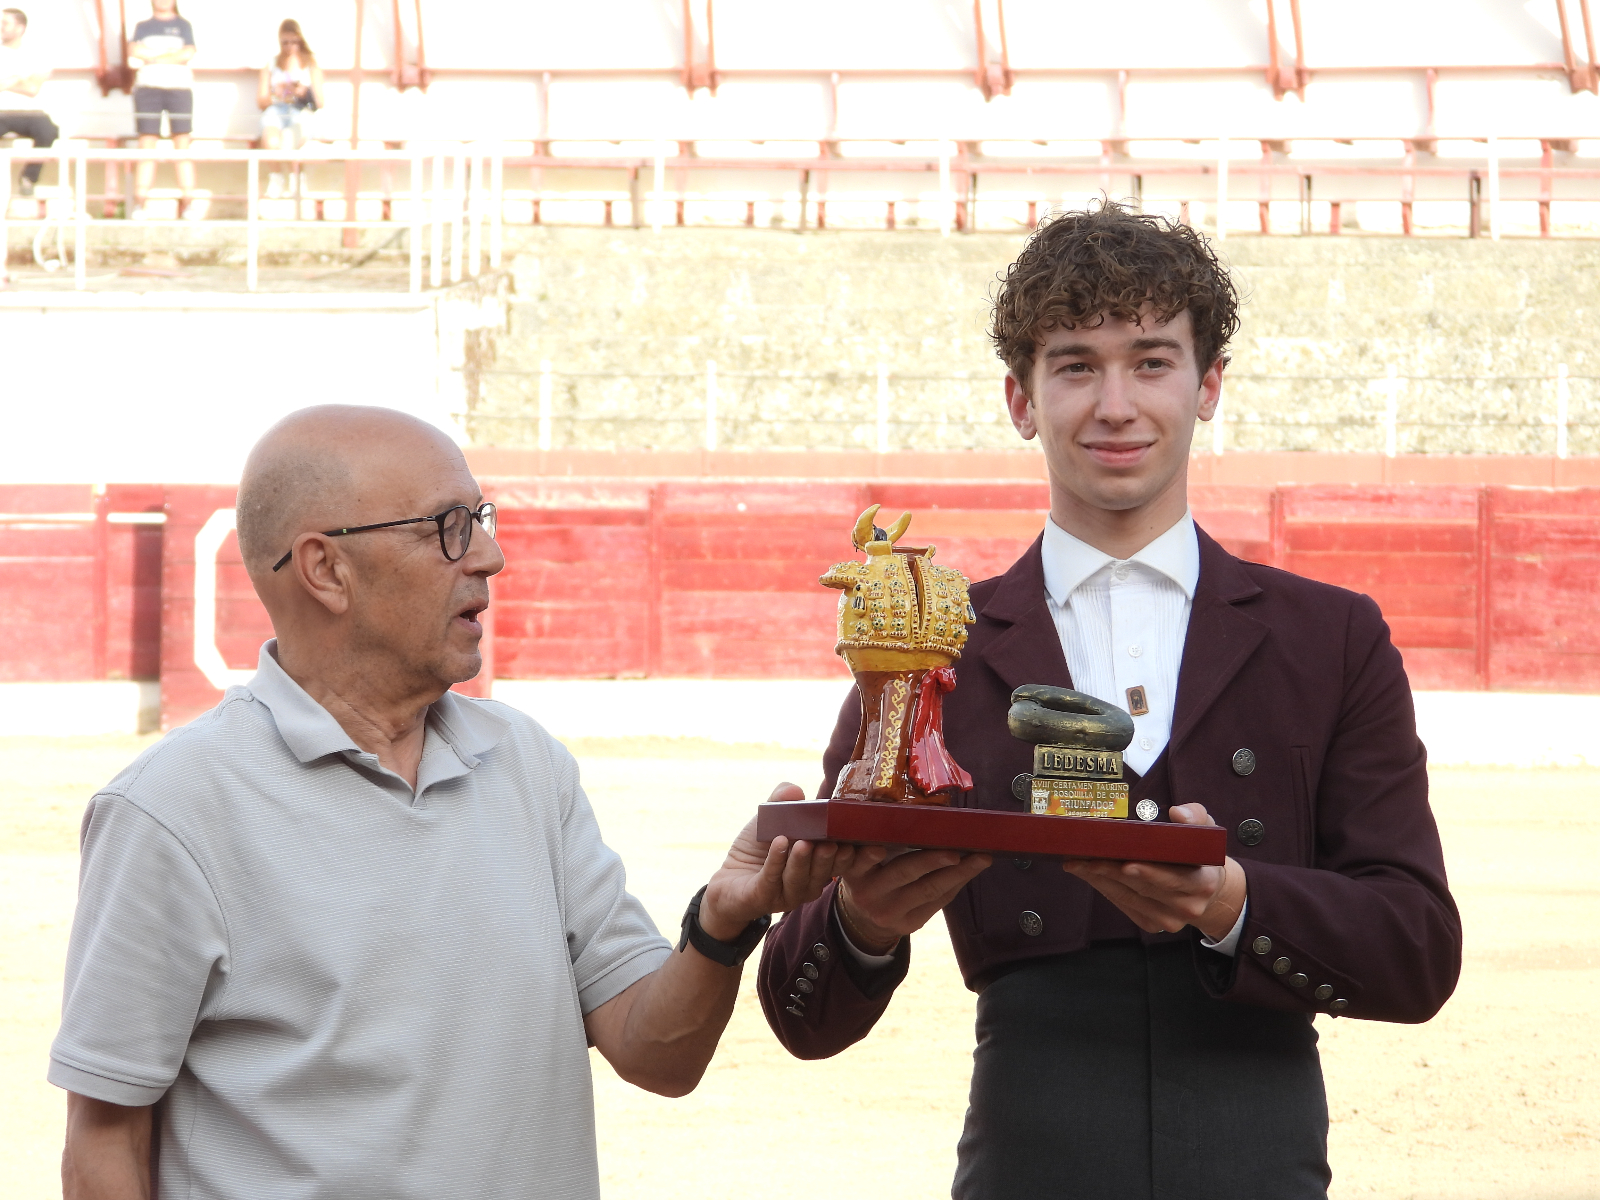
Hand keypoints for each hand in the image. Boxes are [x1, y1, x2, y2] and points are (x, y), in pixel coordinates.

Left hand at [697, 783, 858, 939]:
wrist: (729, 879)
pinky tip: (780, 844)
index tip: (875, 846)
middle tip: (834, 843)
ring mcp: (787, 894)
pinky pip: (772, 881)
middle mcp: (808, 883)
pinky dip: (776, 862)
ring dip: (803, 861)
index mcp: (819, 865)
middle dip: (831, 859)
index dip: (860, 857)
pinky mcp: (763, 898)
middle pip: (824, 873)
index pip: (845, 863)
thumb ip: (783, 801)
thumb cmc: (759, 847)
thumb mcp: (771, 818)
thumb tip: (796, 790)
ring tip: (805, 844)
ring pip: (800, 880)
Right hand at [836, 842, 992, 954]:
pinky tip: (972, 870)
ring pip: (929, 890)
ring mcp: (890, 911)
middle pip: (903, 873)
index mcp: (854, 871)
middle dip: (932, 860)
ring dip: (959, 873)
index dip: (868, 856)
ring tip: (981, 859)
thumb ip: (874, 842)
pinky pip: (939, 902)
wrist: (865, 919)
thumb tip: (917, 814)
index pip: (858, 862)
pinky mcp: (910, 924)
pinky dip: (957, 882)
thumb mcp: (861, 862)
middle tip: (956, 851)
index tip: (879, 849)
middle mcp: (869, 893)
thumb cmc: (869, 875)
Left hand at [1061, 803, 1246, 938]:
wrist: (1207, 889)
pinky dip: (1103, 887)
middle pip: (1143, 888)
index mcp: (1203, 882)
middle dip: (1111, 871)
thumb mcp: (1204, 830)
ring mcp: (1169, 920)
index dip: (1149, 872)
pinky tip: (1086, 872)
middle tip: (1083, 856)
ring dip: (1099, 878)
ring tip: (1075, 861)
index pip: (1173, 878)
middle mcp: (1188, 906)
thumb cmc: (1198, 853)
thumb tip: (1177, 813)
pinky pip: (1122, 905)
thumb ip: (1195, 817)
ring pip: (1128, 897)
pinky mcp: (1151, 924)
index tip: (1124, 863)